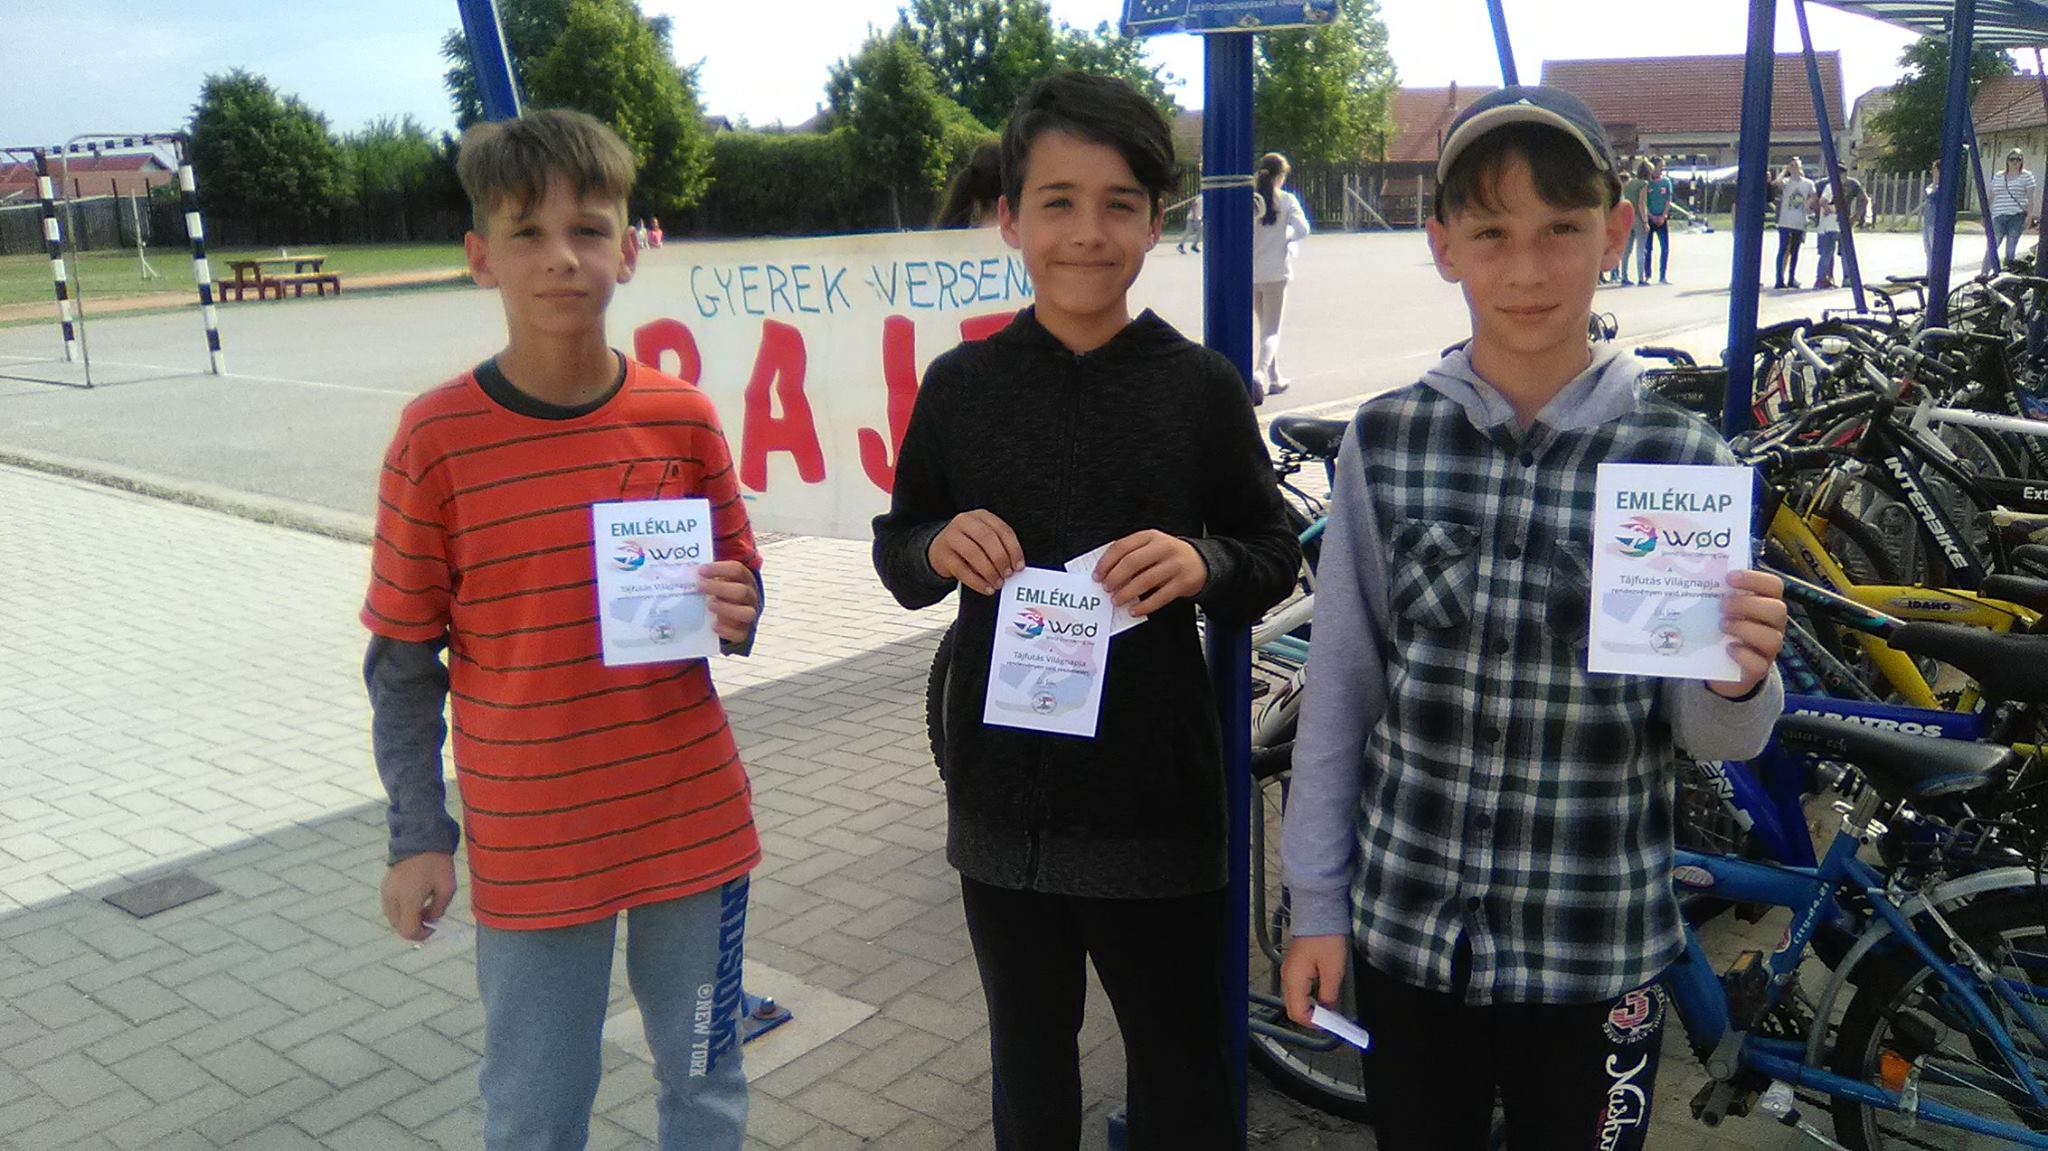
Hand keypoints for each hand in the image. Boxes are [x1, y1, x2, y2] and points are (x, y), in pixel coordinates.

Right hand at [381, 852, 456, 941]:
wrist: (419, 839)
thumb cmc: (437, 863)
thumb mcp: (447, 888)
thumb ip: (439, 909)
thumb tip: (431, 919)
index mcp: (408, 901)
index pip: (408, 931)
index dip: (422, 935)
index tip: (434, 927)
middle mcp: (393, 899)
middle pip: (399, 927)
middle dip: (415, 927)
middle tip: (429, 917)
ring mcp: (386, 893)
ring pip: (393, 919)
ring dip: (407, 919)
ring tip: (423, 906)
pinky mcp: (384, 886)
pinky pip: (391, 907)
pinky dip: (401, 910)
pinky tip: (414, 898)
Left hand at [697, 560, 760, 642]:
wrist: (732, 618)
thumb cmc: (721, 595)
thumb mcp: (718, 582)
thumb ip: (707, 577)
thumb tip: (685, 572)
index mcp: (745, 580)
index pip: (737, 570)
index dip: (719, 569)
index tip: (701, 570)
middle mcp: (750, 597)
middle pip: (741, 591)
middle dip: (719, 588)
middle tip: (699, 587)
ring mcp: (750, 615)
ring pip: (746, 613)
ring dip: (726, 609)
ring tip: (709, 606)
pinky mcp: (744, 633)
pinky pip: (740, 634)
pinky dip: (727, 631)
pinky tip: (713, 626)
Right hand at [928, 510, 1023, 595]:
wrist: (939, 550)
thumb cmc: (968, 545)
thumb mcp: (984, 539)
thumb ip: (1000, 547)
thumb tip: (1015, 566)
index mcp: (981, 516)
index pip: (1002, 530)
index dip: (1013, 549)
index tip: (1019, 566)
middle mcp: (965, 522)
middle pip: (987, 538)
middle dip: (1001, 559)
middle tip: (1008, 574)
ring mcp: (951, 537)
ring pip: (974, 553)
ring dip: (990, 571)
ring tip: (998, 582)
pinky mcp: (943, 555)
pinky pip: (962, 570)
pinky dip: (977, 582)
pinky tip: (986, 588)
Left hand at [1094, 530, 1207, 615]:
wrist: (1201, 562)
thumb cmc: (1169, 556)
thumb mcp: (1151, 546)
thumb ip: (1131, 554)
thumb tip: (1106, 573)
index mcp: (1150, 537)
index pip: (1122, 546)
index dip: (1106, 562)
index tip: (1097, 575)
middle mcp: (1163, 548)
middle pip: (1132, 562)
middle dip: (1115, 577)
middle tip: (1106, 588)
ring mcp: (1174, 565)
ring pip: (1145, 580)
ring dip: (1127, 593)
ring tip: (1116, 600)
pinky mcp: (1183, 582)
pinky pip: (1160, 597)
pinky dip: (1145, 605)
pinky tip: (1135, 610)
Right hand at [1280, 934, 1348, 1025]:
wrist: (1319, 913)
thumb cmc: (1325, 937)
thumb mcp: (1333, 969)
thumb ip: (1329, 994)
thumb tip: (1329, 1010)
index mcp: (1295, 979)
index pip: (1298, 1012)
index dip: (1314, 1023)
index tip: (1330, 1025)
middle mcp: (1287, 977)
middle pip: (1293, 1008)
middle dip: (1311, 1018)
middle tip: (1330, 1020)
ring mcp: (1289, 971)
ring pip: (1295, 1000)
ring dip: (1310, 1008)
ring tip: (1328, 1010)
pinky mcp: (1294, 966)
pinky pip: (1297, 990)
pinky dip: (1308, 998)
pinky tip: (1322, 996)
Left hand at [1711, 569, 1786, 697]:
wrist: (1720, 667)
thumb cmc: (1722, 630)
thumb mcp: (1721, 610)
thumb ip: (1716, 594)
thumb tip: (1691, 574)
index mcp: (1766, 604)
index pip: (1773, 586)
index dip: (1754, 579)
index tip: (1729, 578)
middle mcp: (1772, 625)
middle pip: (1777, 610)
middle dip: (1747, 605)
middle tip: (1722, 606)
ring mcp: (1768, 649)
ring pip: (1772, 638)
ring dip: (1744, 628)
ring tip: (1722, 626)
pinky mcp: (1759, 670)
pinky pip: (1759, 664)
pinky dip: (1743, 655)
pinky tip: (1728, 648)